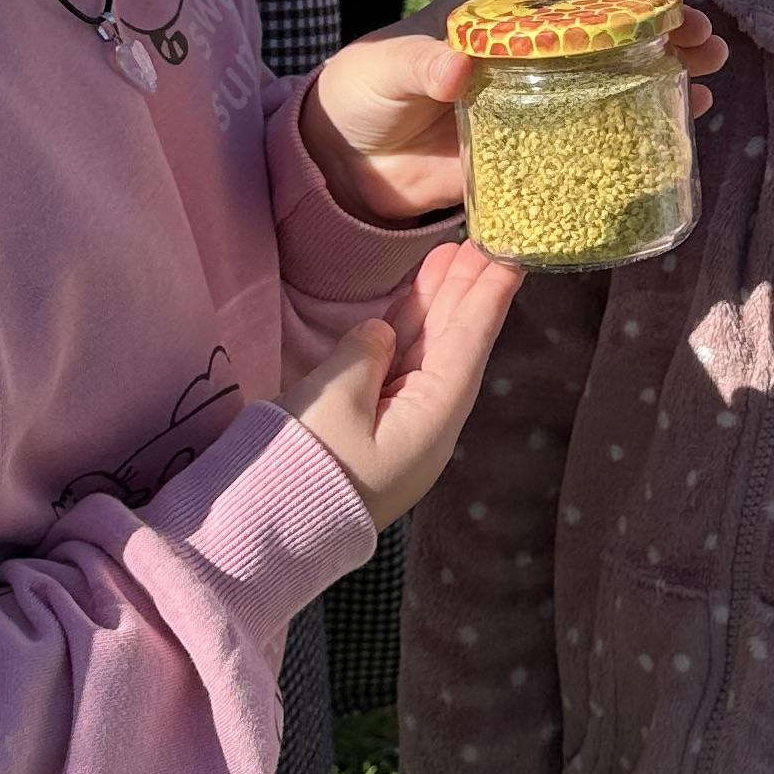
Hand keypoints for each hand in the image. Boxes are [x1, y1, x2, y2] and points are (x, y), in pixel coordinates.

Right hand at [279, 238, 520, 526]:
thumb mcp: (335, 400)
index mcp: (432, 421)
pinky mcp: (368, 429)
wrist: (262, 530)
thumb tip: (379, 333)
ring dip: (437, 306)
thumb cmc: (303, 466)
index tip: (512, 257)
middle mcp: (425, 424)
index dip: (488, 298)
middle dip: (467, 293)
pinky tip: (411, 303)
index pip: (469, 346)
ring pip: (426, 353)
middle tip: (483, 242)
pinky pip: (397, 368)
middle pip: (454, 346)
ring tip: (452, 256)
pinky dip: (406, 331)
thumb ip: (365, 353)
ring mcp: (397, 427)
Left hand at [300, 0, 726, 224]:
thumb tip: (456, 65)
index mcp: (497, 11)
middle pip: (609, 23)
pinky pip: (604, 124)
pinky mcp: (543, 139)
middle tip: (704, 35)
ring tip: (710, 70)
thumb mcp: (384, 70)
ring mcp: (542, 92)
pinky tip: (687, 117)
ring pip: (618, 68)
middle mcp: (530, 45)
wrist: (350, 163)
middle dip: (662, 21)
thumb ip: (417, 63)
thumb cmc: (364, 93)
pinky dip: (647, 117)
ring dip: (669, 63)